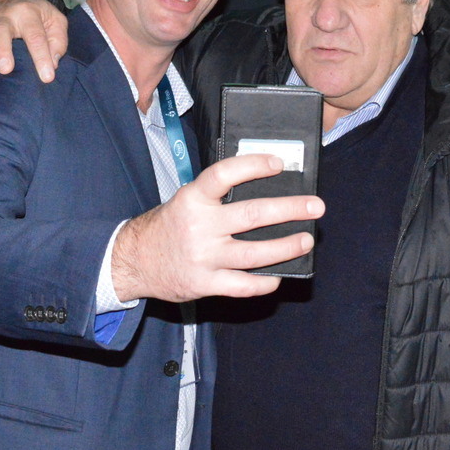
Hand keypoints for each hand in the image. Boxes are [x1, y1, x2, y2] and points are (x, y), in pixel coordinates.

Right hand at [0, 0, 69, 82]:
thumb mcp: (56, 22)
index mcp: (29, 12)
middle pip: (1, 30)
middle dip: (2, 50)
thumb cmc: (40, 16)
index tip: (47, 77)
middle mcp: (6, 14)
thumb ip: (58, 42)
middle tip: (5, 69)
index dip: (41, 57)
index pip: (36, 36)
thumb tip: (53, 63)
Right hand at [111, 154, 322, 302]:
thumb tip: (264, 188)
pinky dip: (265, 281)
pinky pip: (243, 285)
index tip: (279, 163)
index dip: (253, 166)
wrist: (134, 261)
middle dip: (290, 209)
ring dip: (287, 246)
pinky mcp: (205, 283)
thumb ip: (217, 196)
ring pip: (255, 253)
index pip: (225, 175)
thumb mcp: (186, 201)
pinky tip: (278, 275)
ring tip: (305, 240)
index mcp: (193, 198)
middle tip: (315, 206)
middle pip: (252, 215)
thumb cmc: (169, 227)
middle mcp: (199, 226)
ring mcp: (204, 257)